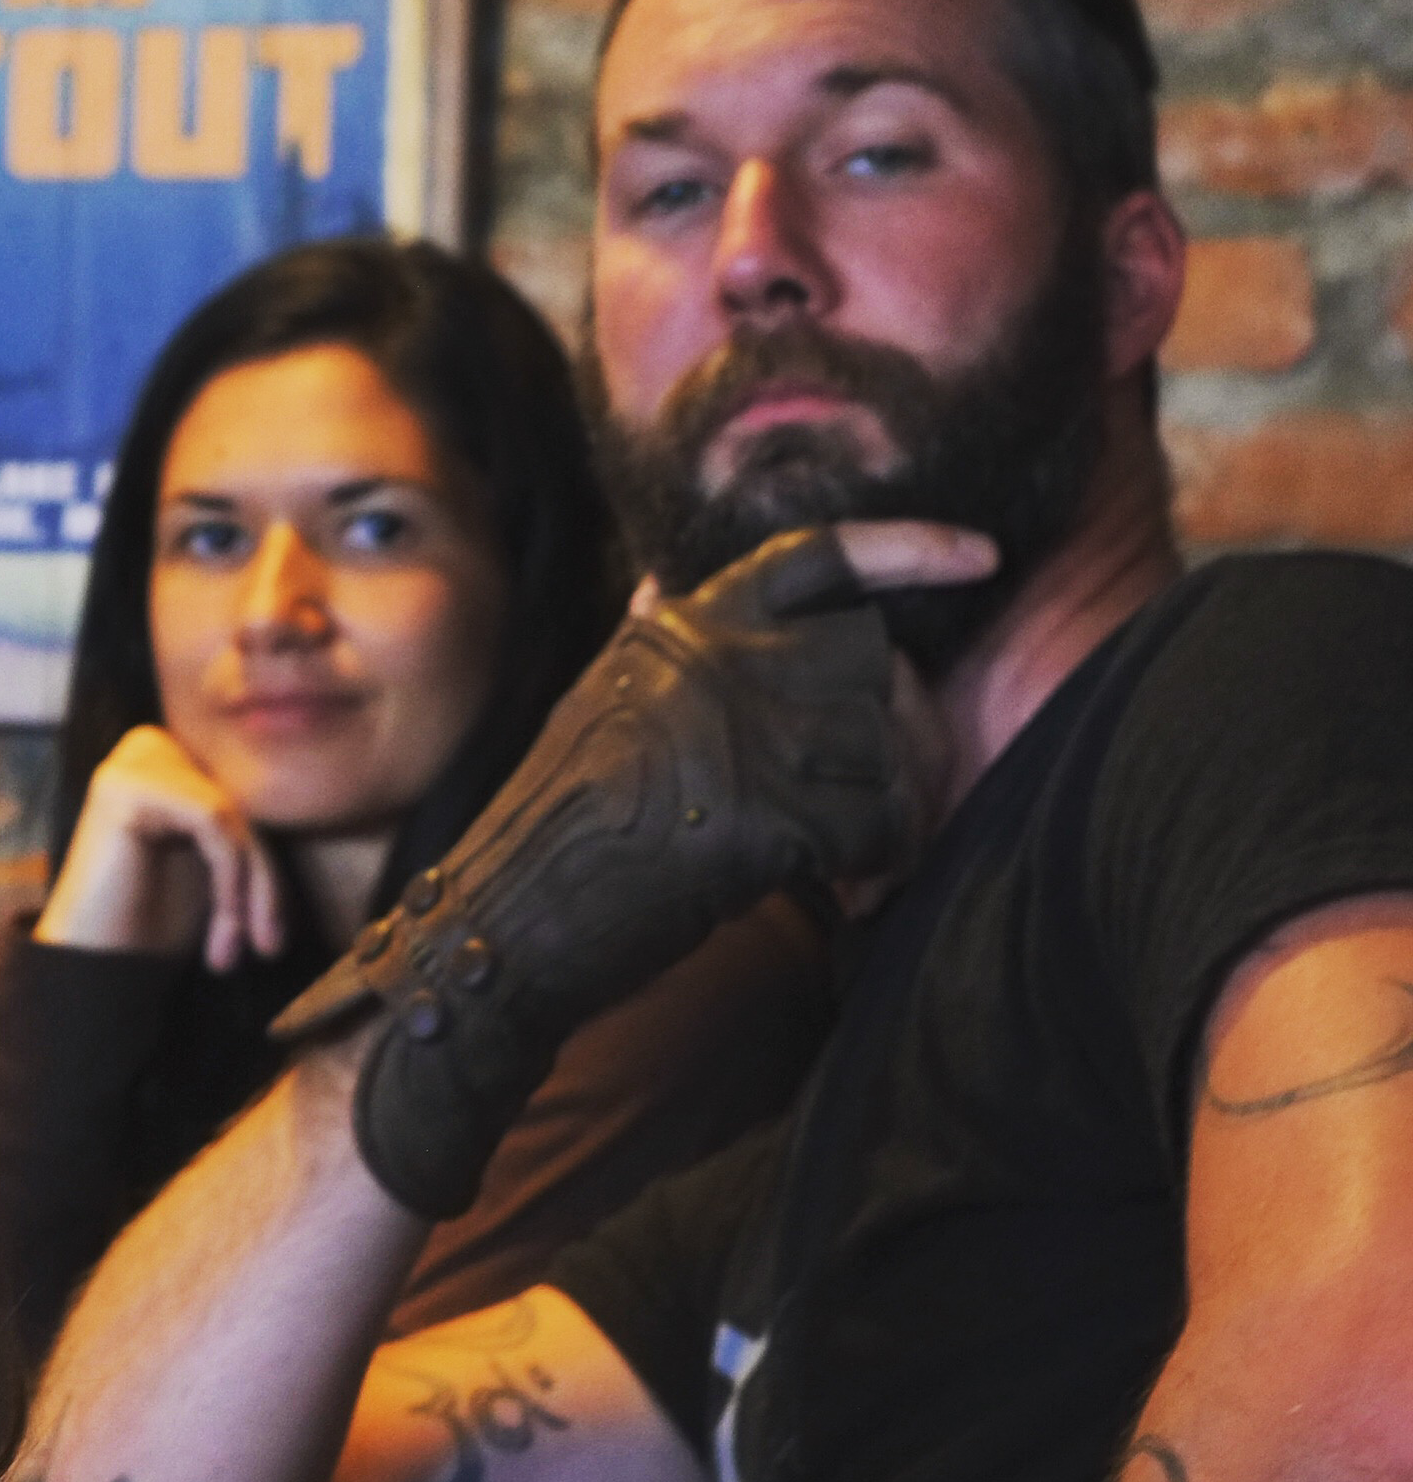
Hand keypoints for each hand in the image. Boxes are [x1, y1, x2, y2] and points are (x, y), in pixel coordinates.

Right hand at [35, 724, 289, 974]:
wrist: (92, 972)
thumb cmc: (149, 926)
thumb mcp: (217, 869)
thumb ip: (249, 833)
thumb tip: (319, 795)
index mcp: (169, 759)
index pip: (241, 801)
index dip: (264, 871)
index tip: (268, 940)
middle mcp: (148, 747)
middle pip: (240, 803)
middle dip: (262, 881)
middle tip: (266, 948)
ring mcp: (132, 761)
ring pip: (232, 814)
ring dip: (250, 891)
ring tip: (237, 951)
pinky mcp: (126, 785)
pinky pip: (214, 820)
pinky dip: (231, 882)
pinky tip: (222, 939)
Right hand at [272, 518, 994, 1219]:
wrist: (500, 932)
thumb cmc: (554, 838)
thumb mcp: (592, 713)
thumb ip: (652, 655)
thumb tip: (659, 585)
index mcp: (674, 633)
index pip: (814, 556)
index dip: (908, 549)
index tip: (982, 558)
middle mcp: (706, 664)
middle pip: (873, 663)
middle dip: (905, 737)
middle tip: (893, 802)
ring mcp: (729, 733)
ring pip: (885, 746)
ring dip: (894, 812)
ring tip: (861, 865)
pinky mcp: (753, 813)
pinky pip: (874, 824)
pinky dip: (879, 866)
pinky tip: (848, 894)